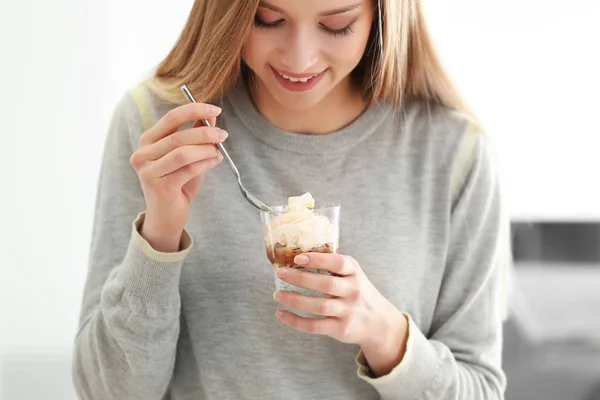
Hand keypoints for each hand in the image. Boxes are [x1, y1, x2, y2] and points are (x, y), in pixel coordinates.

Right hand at [129, 103, 226, 250]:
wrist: (166, 216)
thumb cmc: (178, 184)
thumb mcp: (188, 156)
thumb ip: (196, 136)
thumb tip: (212, 116)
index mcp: (148, 141)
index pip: (171, 118)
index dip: (194, 110)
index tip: (215, 109)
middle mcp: (142, 154)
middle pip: (178, 135)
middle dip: (205, 132)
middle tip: (223, 135)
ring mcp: (148, 171)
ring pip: (183, 152)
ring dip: (206, 149)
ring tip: (219, 151)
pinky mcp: (159, 187)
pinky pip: (188, 169)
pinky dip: (205, 163)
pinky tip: (215, 161)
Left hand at [273, 253, 408, 376]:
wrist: (379, 322)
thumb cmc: (358, 292)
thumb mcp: (353, 275)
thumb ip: (333, 267)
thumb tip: (297, 257)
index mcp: (355, 273)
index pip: (338, 263)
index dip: (318, 260)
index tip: (298, 258)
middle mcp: (353, 291)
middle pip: (325, 284)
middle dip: (300, 278)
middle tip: (280, 273)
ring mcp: (348, 311)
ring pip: (318, 306)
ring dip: (295, 300)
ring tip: (278, 294)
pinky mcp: (341, 329)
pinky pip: (315, 326)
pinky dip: (295, 321)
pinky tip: (281, 314)